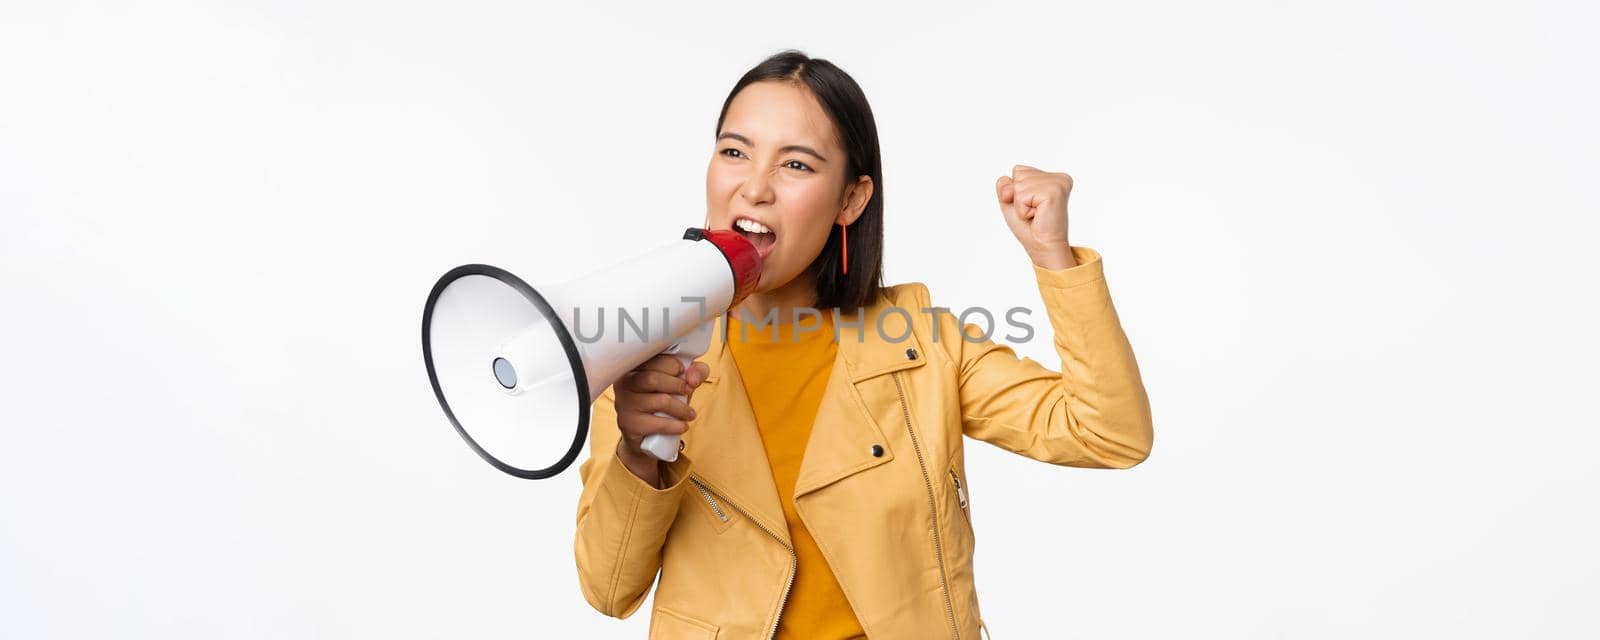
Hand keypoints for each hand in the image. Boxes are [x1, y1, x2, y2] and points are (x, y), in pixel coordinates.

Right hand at [612, 354, 710, 485]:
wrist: (646, 436)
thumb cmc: (663, 402)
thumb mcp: (681, 383)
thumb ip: (695, 372)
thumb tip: (693, 378)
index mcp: (633, 367)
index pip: (650, 358)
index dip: (672, 364)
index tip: (682, 372)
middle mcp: (624, 383)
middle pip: (652, 378)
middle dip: (677, 385)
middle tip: (688, 392)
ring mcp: (623, 404)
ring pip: (658, 401)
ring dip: (681, 408)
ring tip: (689, 414)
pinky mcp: (628, 423)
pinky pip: (656, 423)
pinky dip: (674, 425)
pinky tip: (682, 425)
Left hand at [995, 164, 1076, 268]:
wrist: (1043, 246)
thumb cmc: (1030, 226)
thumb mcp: (1011, 202)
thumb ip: (1005, 186)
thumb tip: (1005, 178)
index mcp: (1052, 177)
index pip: (1019, 170)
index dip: (1016, 190)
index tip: (1031, 205)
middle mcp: (1058, 177)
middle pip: (1018, 174)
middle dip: (1017, 197)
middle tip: (1034, 212)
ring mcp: (1058, 183)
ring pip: (1019, 184)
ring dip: (1020, 204)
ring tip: (1036, 214)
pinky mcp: (1054, 192)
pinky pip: (1022, 195)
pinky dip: (1023, 209)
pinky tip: (1038, 215)